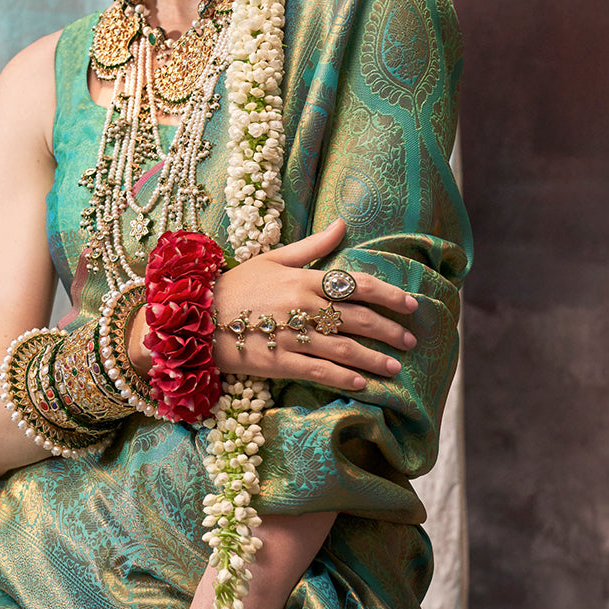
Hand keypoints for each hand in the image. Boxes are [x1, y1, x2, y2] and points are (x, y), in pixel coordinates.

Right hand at [211, 218, 417, 390]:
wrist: (196, 316)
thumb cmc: (237, 285)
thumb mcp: (273, 258)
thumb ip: (313, 246)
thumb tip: (343, 224)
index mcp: (305, 278)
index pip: (359, 285)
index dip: (389, 295)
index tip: (411, 305)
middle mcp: (304, 306)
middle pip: (360, 319)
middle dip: (391, 330)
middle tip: (411, 340)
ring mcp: (293, 336)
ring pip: (346, 349)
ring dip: (376, 360)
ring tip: (396, 369)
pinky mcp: (280, 362)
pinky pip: (320, 372)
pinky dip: (345, 379)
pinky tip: (363, 385)